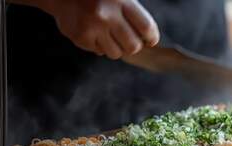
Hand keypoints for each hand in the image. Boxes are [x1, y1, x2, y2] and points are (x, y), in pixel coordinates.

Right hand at [39, 0, 159, 58]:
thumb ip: (133, 13)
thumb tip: (148, 38)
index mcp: (121, 0)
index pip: (146, 28)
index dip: (151, 38)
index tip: (150, 41)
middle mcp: (107, 14)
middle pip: (133, 46)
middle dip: (133, 46)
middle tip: (128, 40)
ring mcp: (93, 27)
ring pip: (116, 54)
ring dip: (116, 48)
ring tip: (110, 36)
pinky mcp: (81, 37)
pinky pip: (99, 52)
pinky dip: (100, 46)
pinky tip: (95, 33)